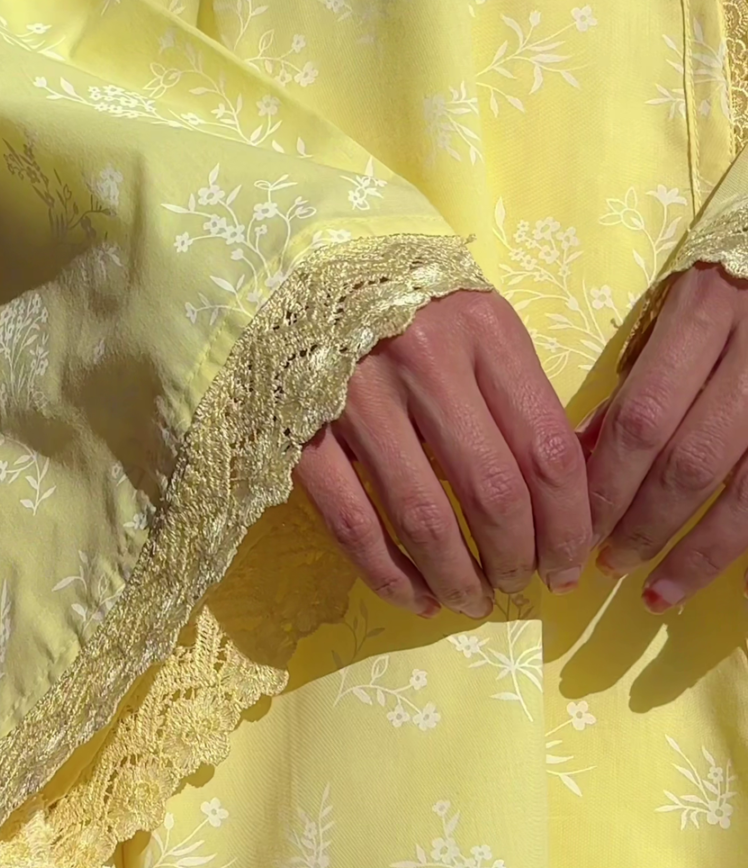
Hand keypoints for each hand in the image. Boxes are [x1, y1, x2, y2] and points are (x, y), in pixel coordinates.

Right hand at [296, 289, 591, 617]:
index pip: (547, 450)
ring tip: (472, 602)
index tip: (570, 564)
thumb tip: (564, 496)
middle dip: (518, 558)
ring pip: (423, 517)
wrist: (297, 265)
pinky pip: (353, 523)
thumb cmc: (407, 302)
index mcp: (483, 332)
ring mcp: (355, 397)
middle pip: (492, 491)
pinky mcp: (299, 431)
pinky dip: (390, 575)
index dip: (568, 524)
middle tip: (523, 587)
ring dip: (457, 577)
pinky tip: (416, 598)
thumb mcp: (479, 323)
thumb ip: (520, 395)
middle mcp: (424, 361)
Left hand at [586, 261, 747, 608]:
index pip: (644, 417)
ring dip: (696, 553)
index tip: (575, 525)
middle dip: (642, 524)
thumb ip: (636, 380)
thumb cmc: (724, 285)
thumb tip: (583, 457)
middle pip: (690, 461)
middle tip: (606, 565)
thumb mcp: (674, 309)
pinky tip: (727, 584)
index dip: (607, 481)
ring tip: (656, 593)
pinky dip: (747, 545)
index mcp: (706, 316)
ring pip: (744, 492)